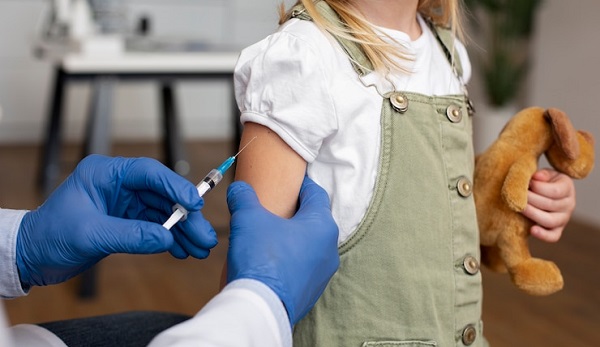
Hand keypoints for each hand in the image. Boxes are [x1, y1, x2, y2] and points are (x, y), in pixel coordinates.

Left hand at [16, 155, 216, 286]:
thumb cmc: (50, 237)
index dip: (176, 187)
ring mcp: (123, 202)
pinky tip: (182, 250)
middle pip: (163, 195)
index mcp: (105, 174)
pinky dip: (170, 238)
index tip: (195, 205)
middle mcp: (118, 184)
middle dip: (186, 217)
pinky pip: (155, 226)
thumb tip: (167, 237)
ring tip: (200, 248)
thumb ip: (131, 235)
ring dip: (183, 230)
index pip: (149, 173)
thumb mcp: (90, 235)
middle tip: (205, 236)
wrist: (32, 257)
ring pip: (163, 212)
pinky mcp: (126, 220)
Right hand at [226, 176, 338, 324]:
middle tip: (274, 207)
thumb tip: (239, 188)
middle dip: (294, 212)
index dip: (300, 184)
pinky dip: (290, 259)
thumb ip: (244, 197)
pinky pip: (302, 267)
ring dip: (292, 237)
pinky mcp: (311, 291)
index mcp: (322, 225)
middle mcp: (329, 249)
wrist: (260, 307)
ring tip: (269, 234)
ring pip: (309, 245)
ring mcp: (322, 273)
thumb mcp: (248, 218)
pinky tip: (270, 260)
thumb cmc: (261, 258)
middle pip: (313, 220)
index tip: (288, 181)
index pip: (316, 194)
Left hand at [522, 169, 575, 241]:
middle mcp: (569, 204)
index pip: (555, 191)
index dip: (538, 188)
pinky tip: (532, 230)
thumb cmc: (542, 181)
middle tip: (517, 195)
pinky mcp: (557, 230)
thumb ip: (541, 175)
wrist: (543, 194)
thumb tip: (536, 177)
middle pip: (551, 205)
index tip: (527, 184)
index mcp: (567, 187)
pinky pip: (553, 236)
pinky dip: (543, 235)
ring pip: (550, 220)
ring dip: (532, 214)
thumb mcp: (543, 174)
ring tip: (519, 208)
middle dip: (531, 200)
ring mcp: (564, 218)